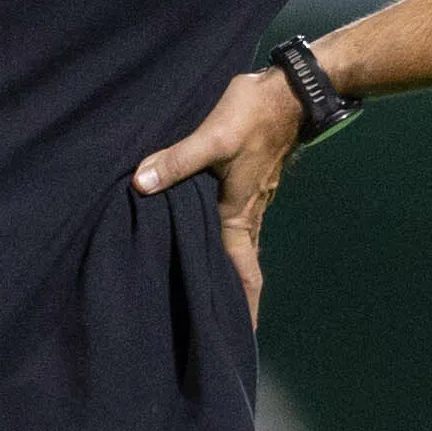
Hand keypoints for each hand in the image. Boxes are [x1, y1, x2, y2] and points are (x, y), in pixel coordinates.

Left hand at [132, 70, 303, 324]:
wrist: (291, 91)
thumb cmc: (254, 116)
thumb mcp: (212, 137)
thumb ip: (176, 161)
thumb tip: (140, 185)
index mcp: (239, 214)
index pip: (244, 272)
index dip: (245, 306)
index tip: (241, 339)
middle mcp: (247, 214)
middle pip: (240, 266)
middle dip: (231, 296)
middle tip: (215, 324)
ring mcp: (251, 199)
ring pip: (236, 245)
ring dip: (225, 268)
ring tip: (203, 288)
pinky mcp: (248, 183)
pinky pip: (232, 222)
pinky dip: (220, 240)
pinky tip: (201, 235)